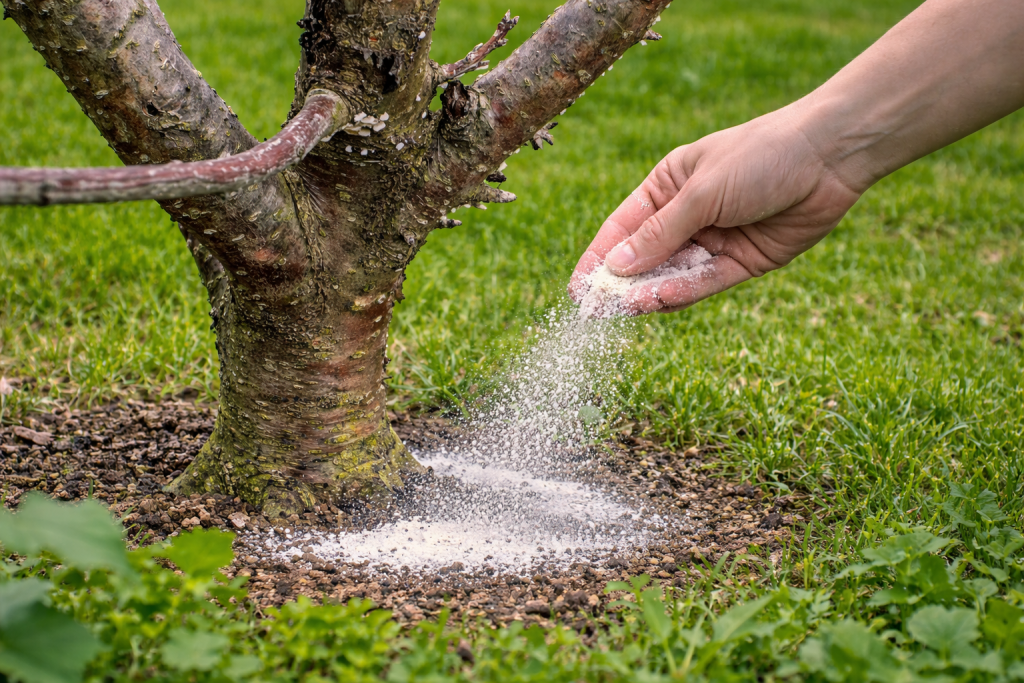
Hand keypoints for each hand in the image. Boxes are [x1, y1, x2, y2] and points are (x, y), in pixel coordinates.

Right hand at [569, 107, 862, 314]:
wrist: (830, 156)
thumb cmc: (760, 156)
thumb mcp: (702, 192)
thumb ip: (660, 233)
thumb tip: (615, 266)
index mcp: (667, 187)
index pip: (622, 228)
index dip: (598, 259)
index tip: (576, 290)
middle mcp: (686, 216)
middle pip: (644, 258)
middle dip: (621, 285)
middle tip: (595, 313)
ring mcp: (714, 241)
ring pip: (673, 275)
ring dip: (649, 292)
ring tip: (625, 310)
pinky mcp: (742, 262)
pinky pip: (705, 283)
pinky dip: (682, 293)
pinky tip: (659, 300)